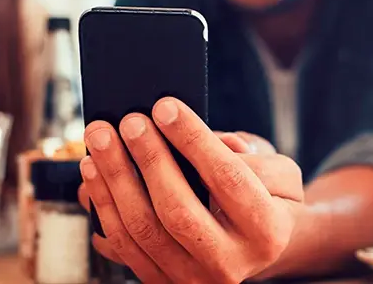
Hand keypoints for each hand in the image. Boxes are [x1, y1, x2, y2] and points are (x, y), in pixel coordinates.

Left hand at [78, 97, 303, 283]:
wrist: (251, 249)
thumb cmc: (264, 200)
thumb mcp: (279, 175)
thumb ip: (255, 157)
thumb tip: (216, 141)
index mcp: (266, 232)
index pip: (227, 178)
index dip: (193, 140)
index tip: (165, 106)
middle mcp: (229, 263)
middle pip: (177, 209)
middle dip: (149, 159)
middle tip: (129, 120)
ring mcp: (192, 278)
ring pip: (143, 229)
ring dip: (115, 179)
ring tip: (100, 139)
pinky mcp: (162, 282)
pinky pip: (124, 244)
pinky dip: (103, 205)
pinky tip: (93, 170)